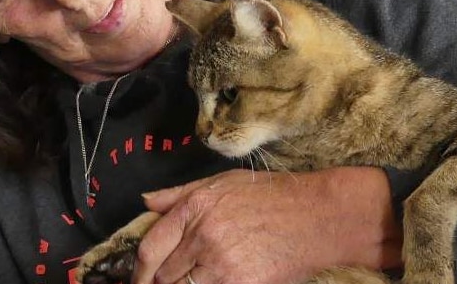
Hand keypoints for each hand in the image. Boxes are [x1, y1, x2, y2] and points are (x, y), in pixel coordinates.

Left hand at [132, 167, 401, 283]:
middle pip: (163, 275)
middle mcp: (204, 235)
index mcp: (195, 207)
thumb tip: (146, 203)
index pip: (151, 247)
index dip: (139, 270)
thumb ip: (178, 194)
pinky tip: (217, 281)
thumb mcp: (222, 183)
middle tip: (168, 282)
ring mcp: (223, 263)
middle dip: (162, 282)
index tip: (139, 279)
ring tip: (200, 279)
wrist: (316, 216)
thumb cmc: (270, 196)